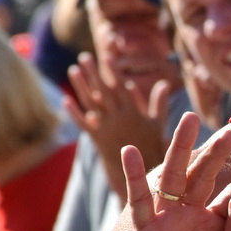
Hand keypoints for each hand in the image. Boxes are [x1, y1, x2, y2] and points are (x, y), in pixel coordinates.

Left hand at [65, 51, 174, 168]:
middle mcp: (118, 119)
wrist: (139, 173)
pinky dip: (74, 113)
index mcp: (133, 113)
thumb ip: (160, 103)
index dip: (114, 73)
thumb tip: (164, 83)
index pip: (121, 88)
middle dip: (93, 74)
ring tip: (73, 69)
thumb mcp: (159, 124)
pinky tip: (66, 100)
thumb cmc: (151, 146)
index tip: (107, 58)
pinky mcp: (96, 138)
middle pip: (103, 92)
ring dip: (81, 87)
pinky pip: (83, 124)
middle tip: (84, 57)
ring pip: (91, 104)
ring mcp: (106, 128)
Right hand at [120, 114, 230, 230]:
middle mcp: (190, 212)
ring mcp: (167, 218)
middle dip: (215, 152)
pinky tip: (131, 152)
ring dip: (180, 148)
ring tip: (188, 120)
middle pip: (203, 173)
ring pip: (173, 175)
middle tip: (230, 130)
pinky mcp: (146, 229)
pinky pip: (139, 199)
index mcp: (214, 219)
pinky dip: (134, 175)